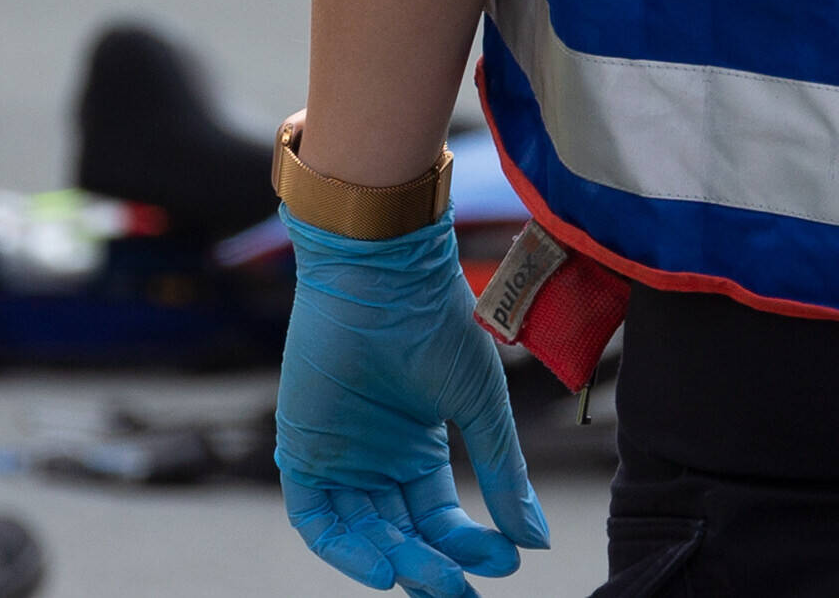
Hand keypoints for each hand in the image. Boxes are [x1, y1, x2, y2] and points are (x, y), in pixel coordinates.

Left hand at [276, 212, 546, 594]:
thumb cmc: (436, 323)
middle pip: (402, 533)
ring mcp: (338, 457)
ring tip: (430, 580)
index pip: (440, 518)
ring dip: (395, 562)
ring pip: (364, 533)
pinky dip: (345, 548)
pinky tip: (383, 567)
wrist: (383, 273)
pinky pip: (317, 518)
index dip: (470, 545)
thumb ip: (503, 472)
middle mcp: (375, 459)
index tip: (506, 561)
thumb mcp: (480, 405)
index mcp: (417, 448)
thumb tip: (536, 541)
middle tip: (462, 591)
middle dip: (433, 567)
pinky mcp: (302, 450)